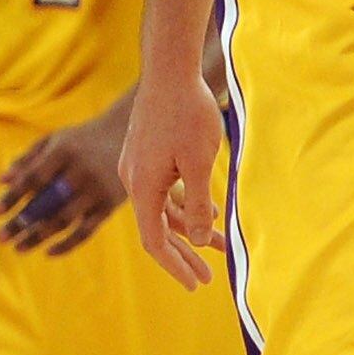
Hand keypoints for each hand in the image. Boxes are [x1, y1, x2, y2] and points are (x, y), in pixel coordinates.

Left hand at [0, 99, 131, 253]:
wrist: (127, 137)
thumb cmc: (81, 140)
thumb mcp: (54, 140)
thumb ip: (28, 159)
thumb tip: (2, 181)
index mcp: (64, 152)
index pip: (33, 178)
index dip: (14, 196)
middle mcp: (80, 172)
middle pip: (45, 203)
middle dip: (21, 222)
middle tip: (0, 238)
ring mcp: (96, 190)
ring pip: (64, 220)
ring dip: (38, 236)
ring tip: (17, 248)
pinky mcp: (109, 206)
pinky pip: (86, 231)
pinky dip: (67, 244)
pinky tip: (48, 252)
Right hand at [120, 68, 226, 289]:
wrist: (169, 70)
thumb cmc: (187, 113)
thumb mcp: (200, 162)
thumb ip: (198, 203)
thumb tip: (198, 237)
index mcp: (143, 186)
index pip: (155, 239)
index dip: (175, 265)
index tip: (195, 284)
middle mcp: (134, 180)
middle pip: (157, 228)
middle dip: (183, 254)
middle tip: (205, 279)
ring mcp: (139, 166)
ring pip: (164, 209)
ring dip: (189, 228)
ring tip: (218, 245)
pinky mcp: (147, 154)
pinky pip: (165, 190)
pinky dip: (185, 204)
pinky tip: (209, 209)